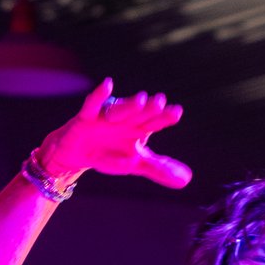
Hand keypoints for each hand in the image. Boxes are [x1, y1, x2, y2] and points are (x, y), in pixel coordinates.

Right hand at [36, 79, 191, 188]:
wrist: (77, 155)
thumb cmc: (109, 154)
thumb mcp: (135, 164)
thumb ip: (159, 169)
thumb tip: (187, 180)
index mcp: (139, 128)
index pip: (154, 122)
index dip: (164, 117)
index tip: (176, 112)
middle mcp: (125, 118)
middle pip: (139, 113)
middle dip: (148, 108)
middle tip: (160, 102)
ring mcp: (106, 117)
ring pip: (119, 110)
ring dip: (128, 105)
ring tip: (141, 100)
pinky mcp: (86, 117)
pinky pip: (92, 105)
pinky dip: (98, 95)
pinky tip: (107, 84)